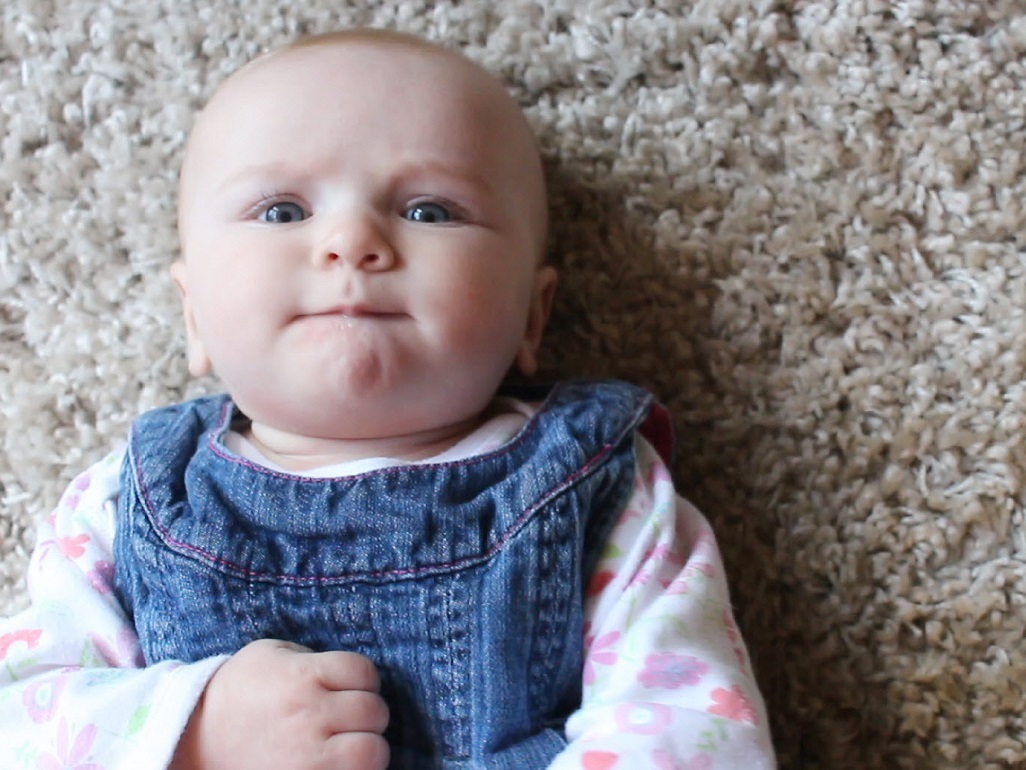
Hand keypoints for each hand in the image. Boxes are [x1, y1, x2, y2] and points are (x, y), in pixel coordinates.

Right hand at [171, 639, 389, 769]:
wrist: (194, 740)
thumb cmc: (237, 692)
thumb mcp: (270, 655)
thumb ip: (312, 657)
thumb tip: (352, 674)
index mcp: (302, 676)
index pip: (364, 672)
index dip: (362, 678)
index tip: (350, 686)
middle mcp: (308, 715)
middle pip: (374, 711)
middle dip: (368, 713)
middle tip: (350, 717)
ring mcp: (308, 756)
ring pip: (372, 751)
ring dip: (367, 746)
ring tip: (350, 744)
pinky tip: (337, 763)